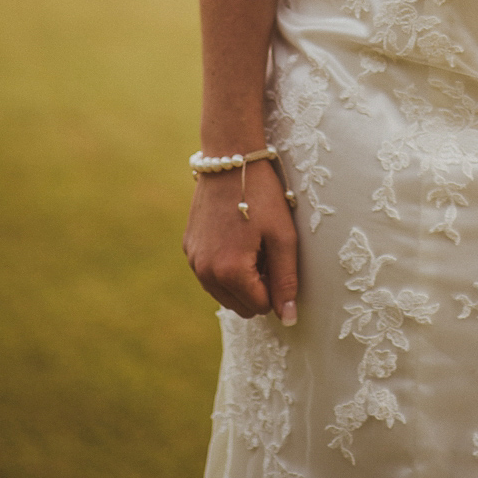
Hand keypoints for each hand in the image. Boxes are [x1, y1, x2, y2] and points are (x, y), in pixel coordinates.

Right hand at [183, 159, 298, 324]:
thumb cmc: (262, 195)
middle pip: (241, 306)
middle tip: (267, 250)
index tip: (278, 256)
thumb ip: (286, 281)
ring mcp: (193, 261)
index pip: (261, 306)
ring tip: (252, 243)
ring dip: (241, 280)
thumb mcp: (282, 236)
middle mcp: (205, 272)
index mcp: (230, 272)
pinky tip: (235, 236)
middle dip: (258, 287)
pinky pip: (210, 274)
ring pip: (223, 293)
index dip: (276, 286)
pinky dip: (224, 266)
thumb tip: (289, 319)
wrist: (230, 158)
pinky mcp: (188, 248)